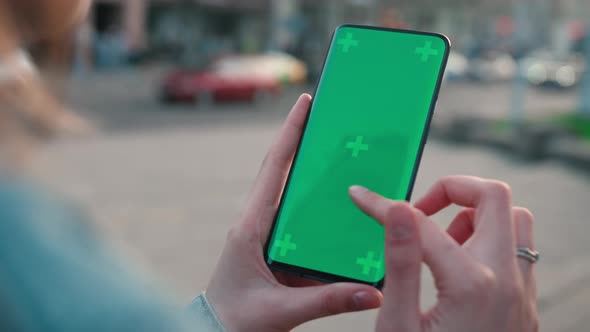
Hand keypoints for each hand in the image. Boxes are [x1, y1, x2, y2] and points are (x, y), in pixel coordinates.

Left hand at [206, 94, 382, 331]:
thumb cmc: (238, 320)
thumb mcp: (282, 311)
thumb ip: (327, 301)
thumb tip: (372, 292)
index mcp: (250, 228)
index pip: (272, 171)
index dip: (289, 134)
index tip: (304, 103)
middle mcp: (254, 223)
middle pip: (279, 171)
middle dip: (299, 141)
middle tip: (325, 118)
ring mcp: (261, 233)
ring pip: (286, 193)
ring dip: (306, 171)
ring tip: (335, 154)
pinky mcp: (269, 246)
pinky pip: (293, 218)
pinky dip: (311, 205)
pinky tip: (333, 206)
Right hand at [349, 176, 537, 331]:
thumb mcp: (399, 325)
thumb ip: (400, 262)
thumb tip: (399, 207)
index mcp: (471, 283)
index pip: (421, 222)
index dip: (383, 205)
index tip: (360, 197)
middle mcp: (507, 279)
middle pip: (494, 197)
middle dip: (451, 191)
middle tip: (418, 214)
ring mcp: (523, 292)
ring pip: (514, 221)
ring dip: (475, 217)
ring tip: (438, 244)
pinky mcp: (525, 305)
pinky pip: (517, 251)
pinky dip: (487, 241)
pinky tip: (455, 271)